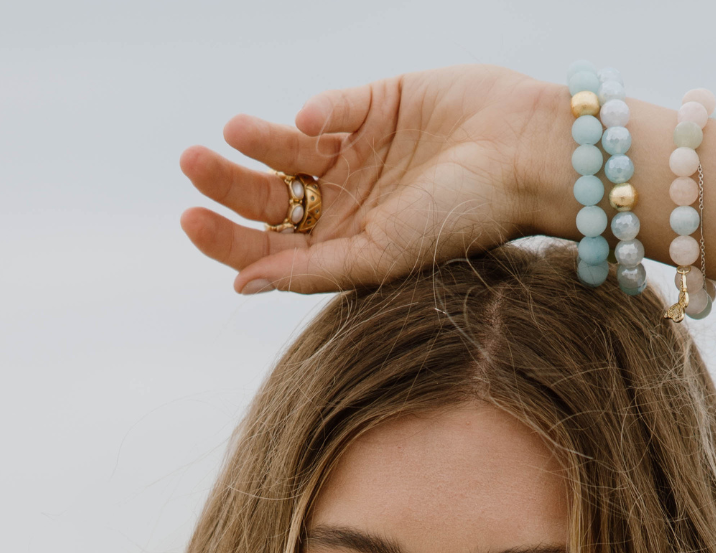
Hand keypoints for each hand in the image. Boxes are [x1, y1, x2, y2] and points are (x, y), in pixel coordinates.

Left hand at [180, 66, 567, 293]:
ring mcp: (359, 155)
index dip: (227, 239)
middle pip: (269, 199)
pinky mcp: (375, 105)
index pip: (271, 250)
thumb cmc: (464, 218)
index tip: (191, 219)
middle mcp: (347, 205)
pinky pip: (331, 107)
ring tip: (234, 131)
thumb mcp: (383, 255)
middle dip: (228, 184)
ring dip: (255, 140)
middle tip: (193, 164)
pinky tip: (316, 121)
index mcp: (346, 249)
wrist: (524, 157)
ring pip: (286, 149)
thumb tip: (242, 285)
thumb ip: (314, 270)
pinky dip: (318, 111)